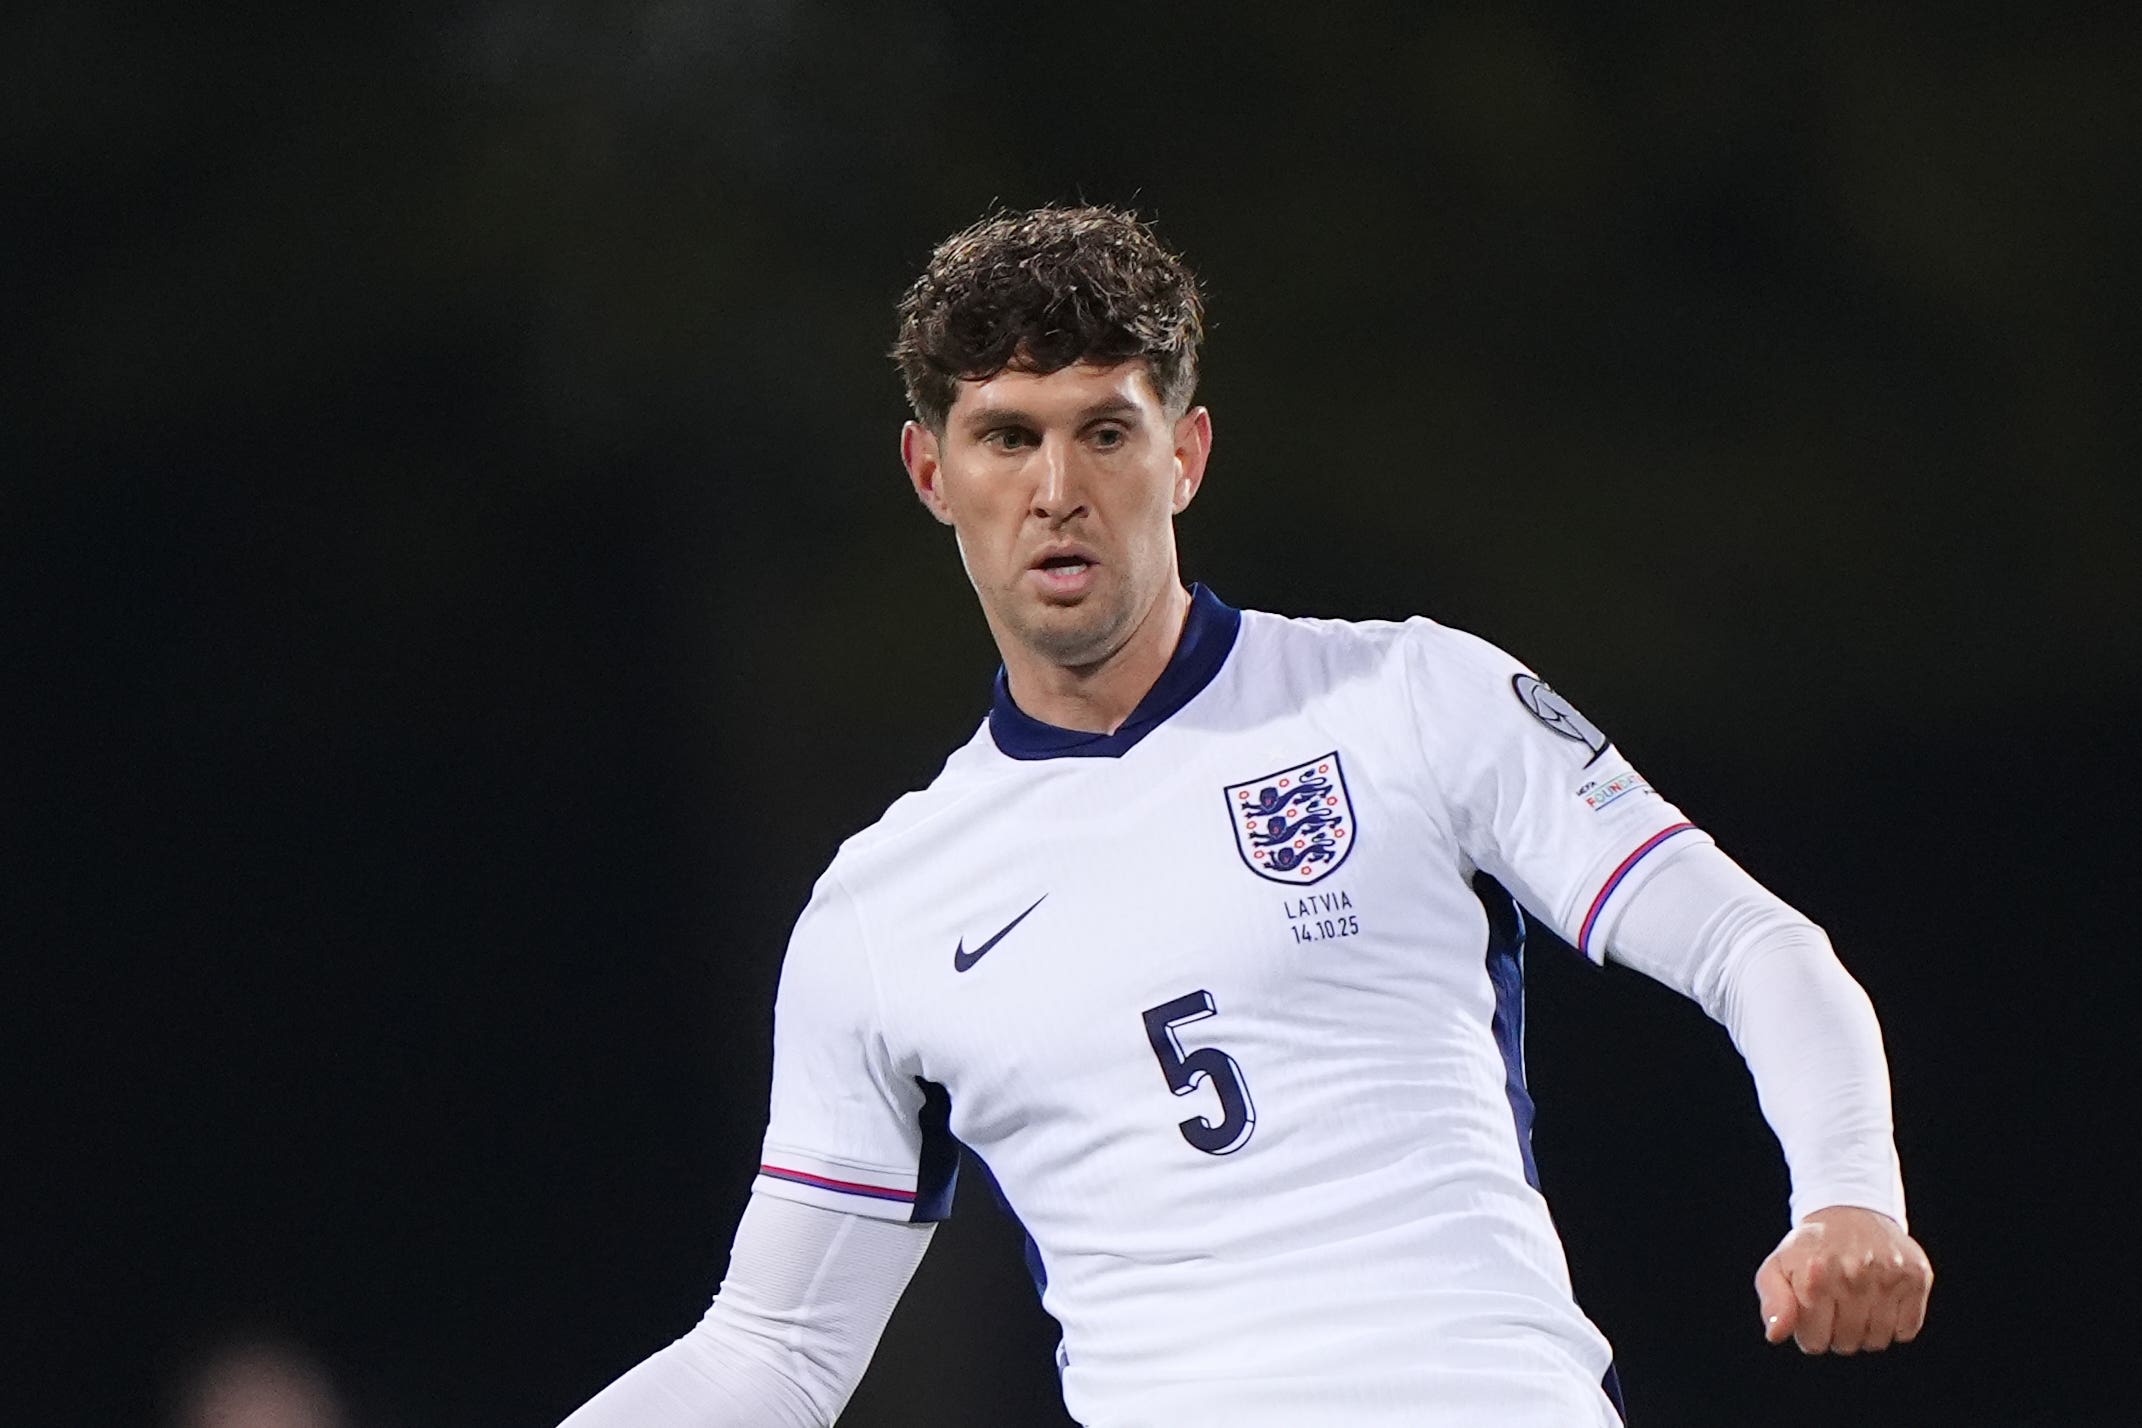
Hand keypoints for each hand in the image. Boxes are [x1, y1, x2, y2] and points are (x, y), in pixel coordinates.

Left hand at [1754, 1205, 1931, 1353]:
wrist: (1850, 1212)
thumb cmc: (1810, 1249)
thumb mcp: (1777, 1268)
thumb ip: (1773, 1303)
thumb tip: (1775, 1335)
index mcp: (1814, 1273)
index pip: (1813, 1343)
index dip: (1810, 1333)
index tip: (1811, 1311)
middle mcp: (1853, 1272)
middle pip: (1846, 1344)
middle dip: (1837, 1332)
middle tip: (1835, 1303)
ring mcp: (1888, 1274)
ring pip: (1877, 1341)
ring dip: (1865, 1330)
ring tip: (1857, 1300)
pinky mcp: (1916, 1275)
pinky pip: (1907, 1331)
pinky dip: (1895, 1324)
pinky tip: (1881, 1299)